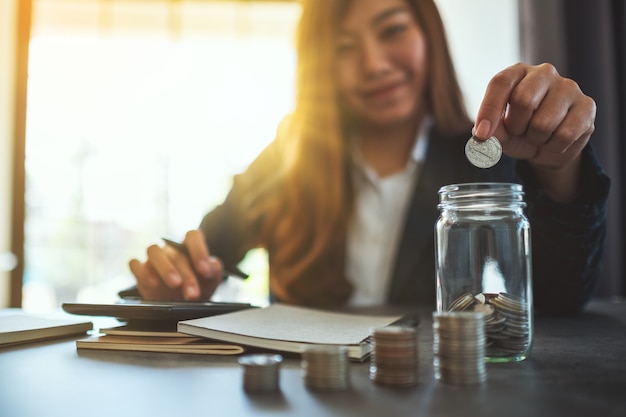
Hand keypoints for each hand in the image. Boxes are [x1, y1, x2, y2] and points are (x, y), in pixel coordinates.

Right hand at [129, 229, 223, 300]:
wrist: (185, 303)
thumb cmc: (200, 285)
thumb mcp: (212, 278)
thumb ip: (214, 268)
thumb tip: (209, 266)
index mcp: (190, 246)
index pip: (193, 236)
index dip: (199, 250)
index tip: (204, 271)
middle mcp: (171, 249)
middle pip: (176, 253)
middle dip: (187, 275)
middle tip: (193, 294)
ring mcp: (155, 258)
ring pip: (153, 250)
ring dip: (165, 268)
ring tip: (175, 284)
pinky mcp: (141, 271)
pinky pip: (135, 264)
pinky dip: (143, 272)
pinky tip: (153, 284)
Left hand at [473, 63, 595, 201]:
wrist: (549, 147)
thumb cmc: (521, 132)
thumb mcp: (500, 133)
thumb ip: (492, 130)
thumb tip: (483, 133)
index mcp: (518, 73)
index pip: (500, 82)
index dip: (489, 109)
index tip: (482, 134)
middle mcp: (544, 73)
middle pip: (524, 100)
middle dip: (516, 126)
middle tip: (519, 132)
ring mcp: (568, 87)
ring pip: (544, 122)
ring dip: (535, 139)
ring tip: (537, 136)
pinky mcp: (587, 105)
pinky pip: (565, 135)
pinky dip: (553, 147)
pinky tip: (554, 141)